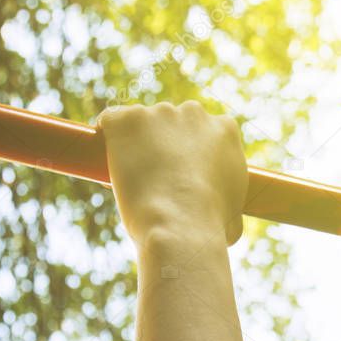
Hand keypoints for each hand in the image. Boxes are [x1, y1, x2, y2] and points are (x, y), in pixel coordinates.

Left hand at [99, 101, 247, 249]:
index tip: (183, 171)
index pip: (206, 130)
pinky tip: (106, 158)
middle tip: (156, 174)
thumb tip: (228, 222)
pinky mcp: (126, 120)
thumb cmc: (211, 227)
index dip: (192, 151)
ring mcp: (158, 113)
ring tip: (131, 176)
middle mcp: (194, 114)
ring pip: (142, 122)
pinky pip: (111, 121)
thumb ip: (230, 205)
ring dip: (136, 142)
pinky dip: (107, 137)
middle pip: (174, 121)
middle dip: (165, 142)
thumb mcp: (235, 217)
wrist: (180, 224)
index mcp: (225, 130)